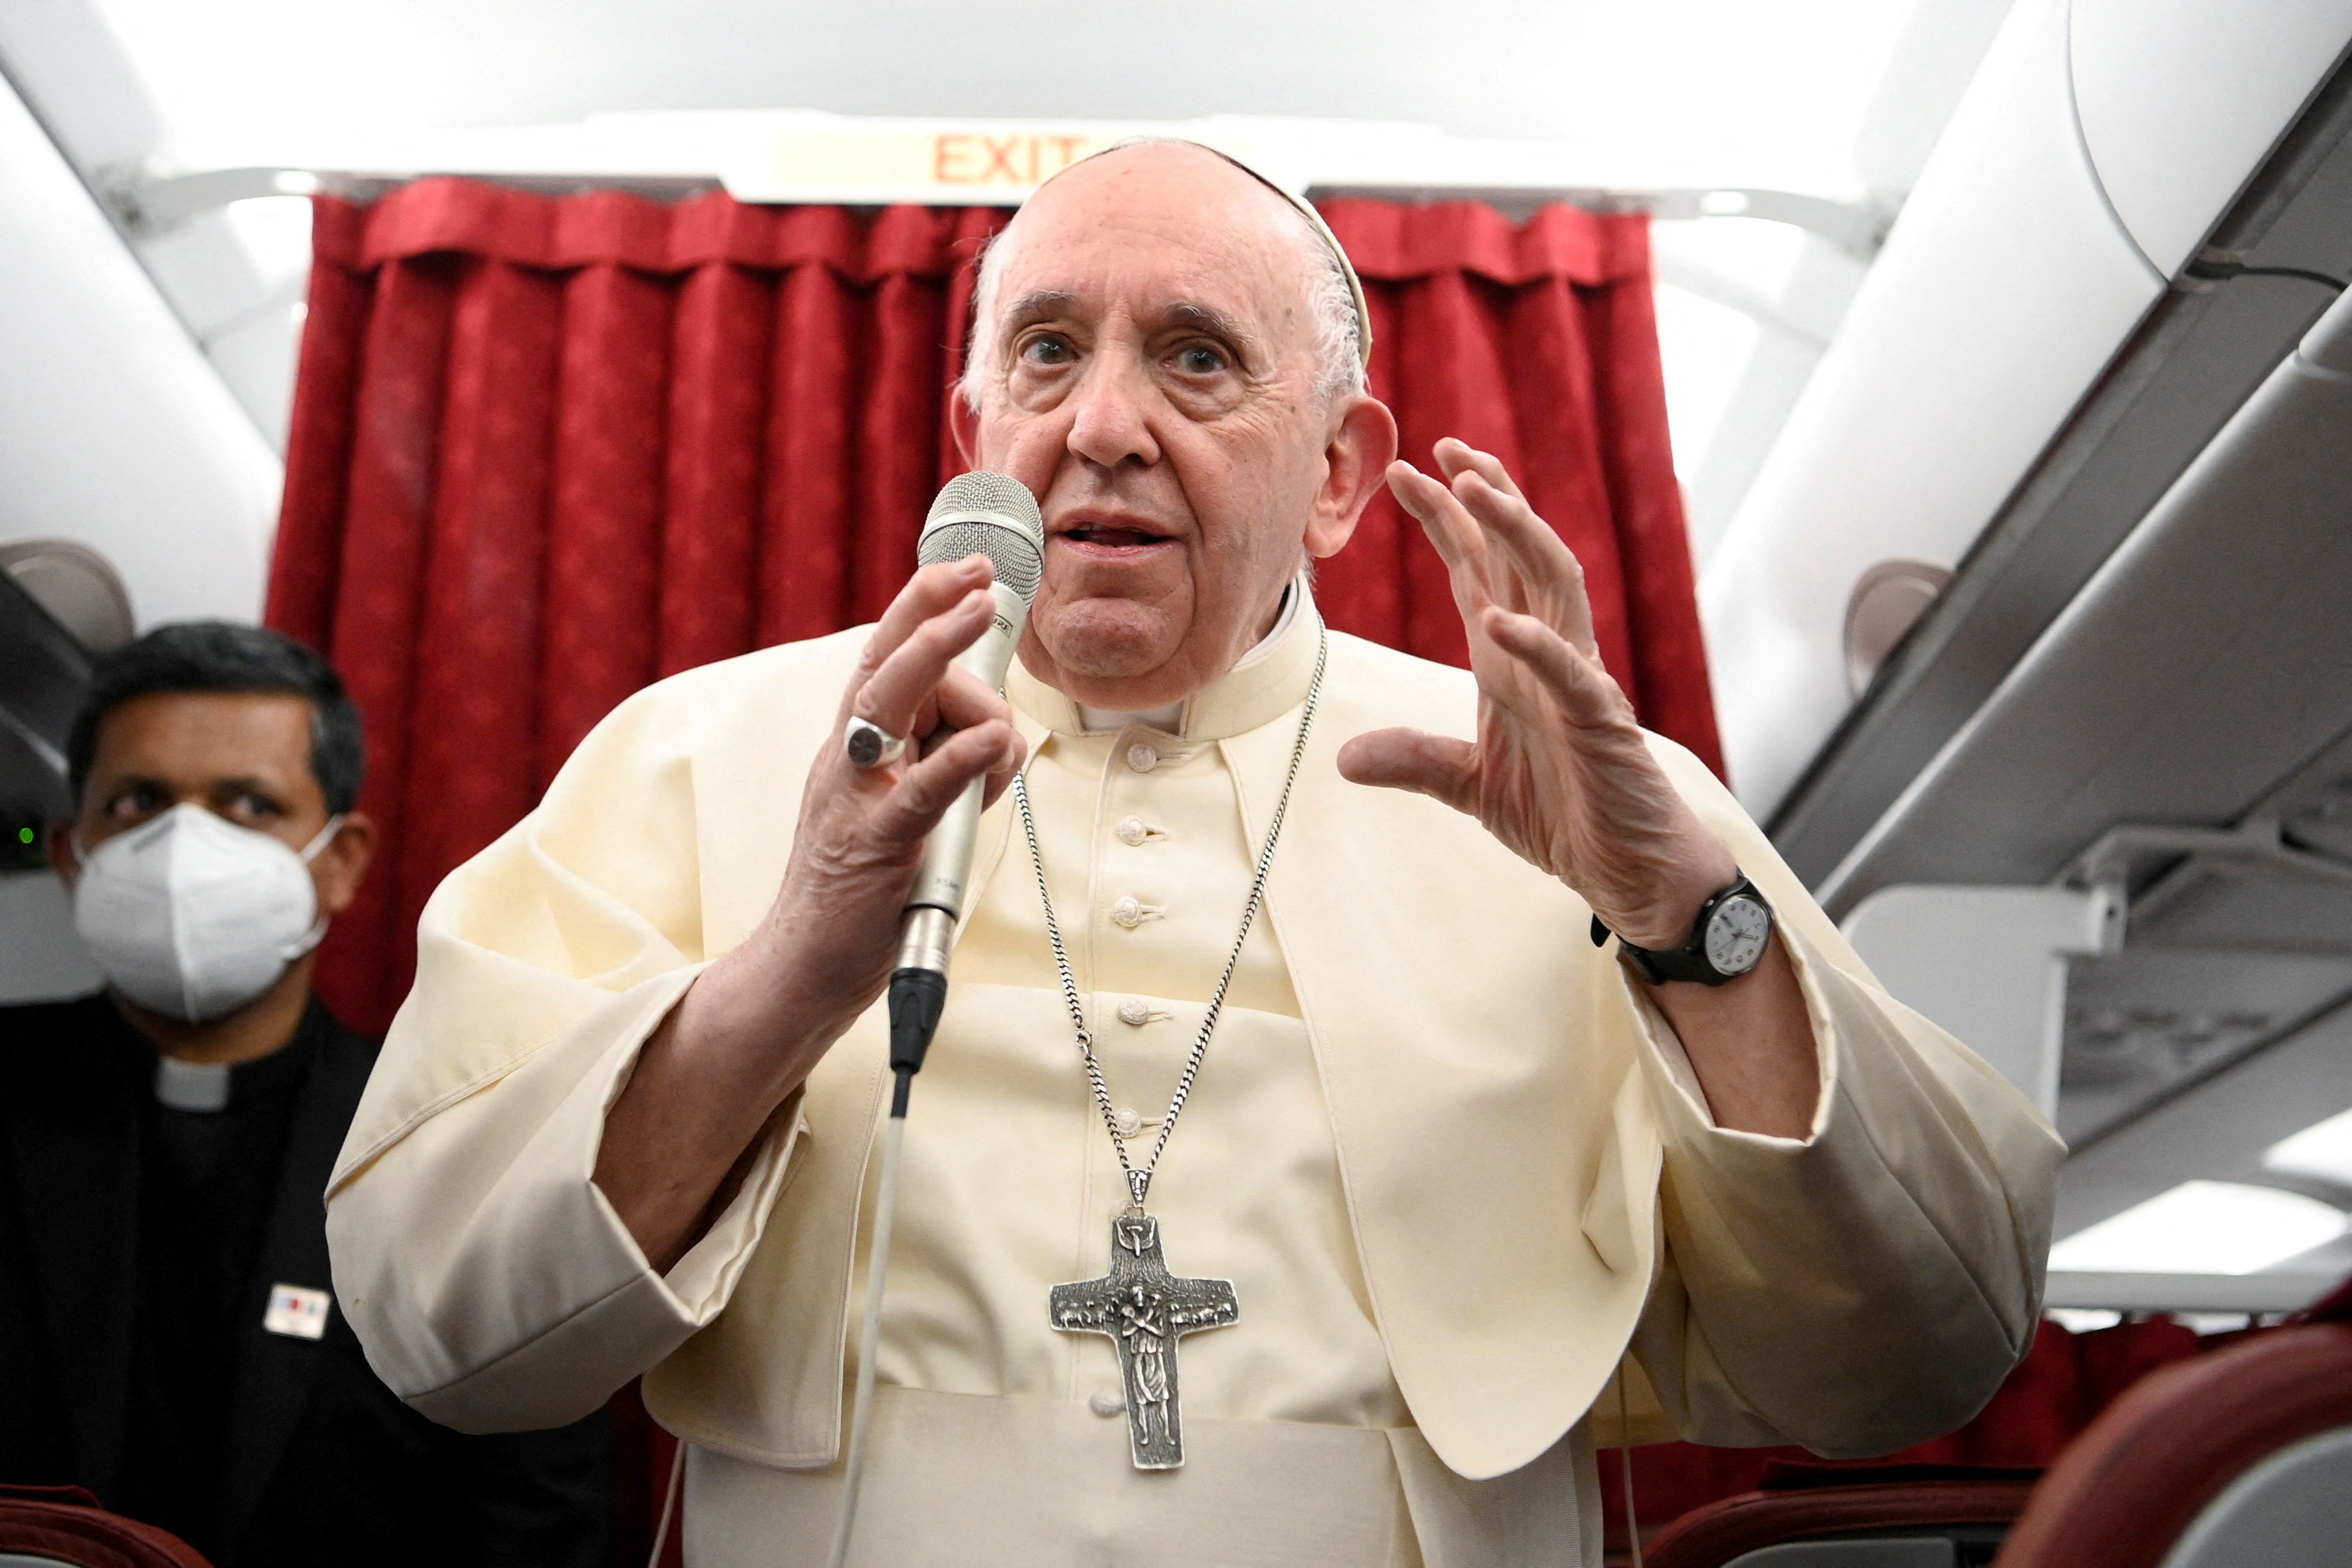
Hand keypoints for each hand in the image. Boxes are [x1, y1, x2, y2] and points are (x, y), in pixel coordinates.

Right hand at [595, 556, 1025, 1267]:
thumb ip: (952, 771)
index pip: (883, 656)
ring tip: (988, 629)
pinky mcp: (875, 849)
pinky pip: (918, 794)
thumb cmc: (862, 890)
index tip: (968, 568)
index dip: (922, 604)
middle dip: (933, 612)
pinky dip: (957, 763)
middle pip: (883, 663)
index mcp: (853, 745)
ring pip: (893, 708)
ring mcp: (856, 800)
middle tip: (982, 582)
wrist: (804, 969)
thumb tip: (1006, 738)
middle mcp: (847, 759)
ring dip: (945, 660)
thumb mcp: (907, 814)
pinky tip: (992, 743)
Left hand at [1337, 440, 1735, 948]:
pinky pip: (1572, 675)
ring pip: (1555, 586)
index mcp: (1513, 660)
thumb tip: (1346, 758)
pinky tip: (1500, 623)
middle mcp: (1549, 654)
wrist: (1628, 869)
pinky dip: (1536, 646)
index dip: (1447, 520)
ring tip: (1476, 491)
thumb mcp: (1470, 787)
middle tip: (1446, 448)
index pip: (1481, 570)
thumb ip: (1416, 761)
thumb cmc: (1564, 813)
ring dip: (1516, 535)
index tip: (1406, 474)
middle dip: (1486, 499)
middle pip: (1520, 556)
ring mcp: (1580, 683)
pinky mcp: (1603, 726)